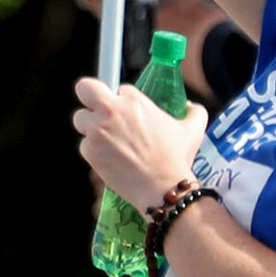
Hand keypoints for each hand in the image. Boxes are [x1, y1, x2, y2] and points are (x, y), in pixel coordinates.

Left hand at [74, 79, 204, 213]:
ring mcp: (96, 130)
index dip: (124, 101)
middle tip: (97, 109)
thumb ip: (194, 110)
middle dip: (89, 97)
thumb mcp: (193, 129)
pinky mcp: (89, 150)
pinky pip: (84, 144)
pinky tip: (111, 158)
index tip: (128, 113)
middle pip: (85, 88)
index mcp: (133, 100)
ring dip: (90, 127)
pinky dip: (94, 150)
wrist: (163, 188)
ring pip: (80, 119)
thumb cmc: (176, 158)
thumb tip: (190, 105)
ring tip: (107, 141)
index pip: (119, 89)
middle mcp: (110, 111)